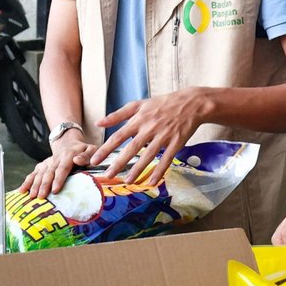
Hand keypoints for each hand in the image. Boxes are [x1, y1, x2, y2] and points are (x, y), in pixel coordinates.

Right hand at [19, 136, 94, 198]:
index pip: (63, 168)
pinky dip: (27, 182)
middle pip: (49, 173)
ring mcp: (47, 162)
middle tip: (41, 197)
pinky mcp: (42, 166)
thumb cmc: (84, 150)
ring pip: (40, 174)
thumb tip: (78, 160)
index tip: (54, 190)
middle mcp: (55, 159)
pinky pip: (34, 173)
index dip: (58, 179)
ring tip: (31, 196)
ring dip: (35, 185)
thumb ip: (87, 156)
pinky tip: (22, 191)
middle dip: (44, 185)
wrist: (69, 142)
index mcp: (68, 156)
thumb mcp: (90, 149)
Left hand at [88, 89, 206, 185]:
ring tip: (127, 181)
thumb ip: (118, 114)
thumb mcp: (139, 105)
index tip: (95, 159)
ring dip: (137, 170)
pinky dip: (159, 171)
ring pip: (148, 156)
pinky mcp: (176, 142)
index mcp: (139, 119)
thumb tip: (98, 122)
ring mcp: (163, 136)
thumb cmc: (162, 104)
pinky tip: (152, 182)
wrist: (191, 103)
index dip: (106, 148)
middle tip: (107, 175)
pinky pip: (166, 159)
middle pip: (131, 148)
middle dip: (119, 163)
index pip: (118, 136)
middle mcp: (149, 128)